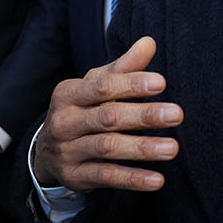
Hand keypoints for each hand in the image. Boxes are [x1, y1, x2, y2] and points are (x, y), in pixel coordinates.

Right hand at [32, 36, 181, 191]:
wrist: (46, 152)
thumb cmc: (81, 109)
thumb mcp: (95, 85)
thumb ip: (123, 67)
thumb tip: (150, 42)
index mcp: (69, 93)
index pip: (103, 87)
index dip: (132, 84)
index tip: (162, 83)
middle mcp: (65, 122)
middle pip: (108, 117)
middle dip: (143, 116)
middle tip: (176, 114)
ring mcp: (68, 151)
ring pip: (108, 148)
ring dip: (142, 148)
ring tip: (172, 148)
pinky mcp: (76, 176)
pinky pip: (106, 177)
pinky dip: (132, 179)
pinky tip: (157, 179)